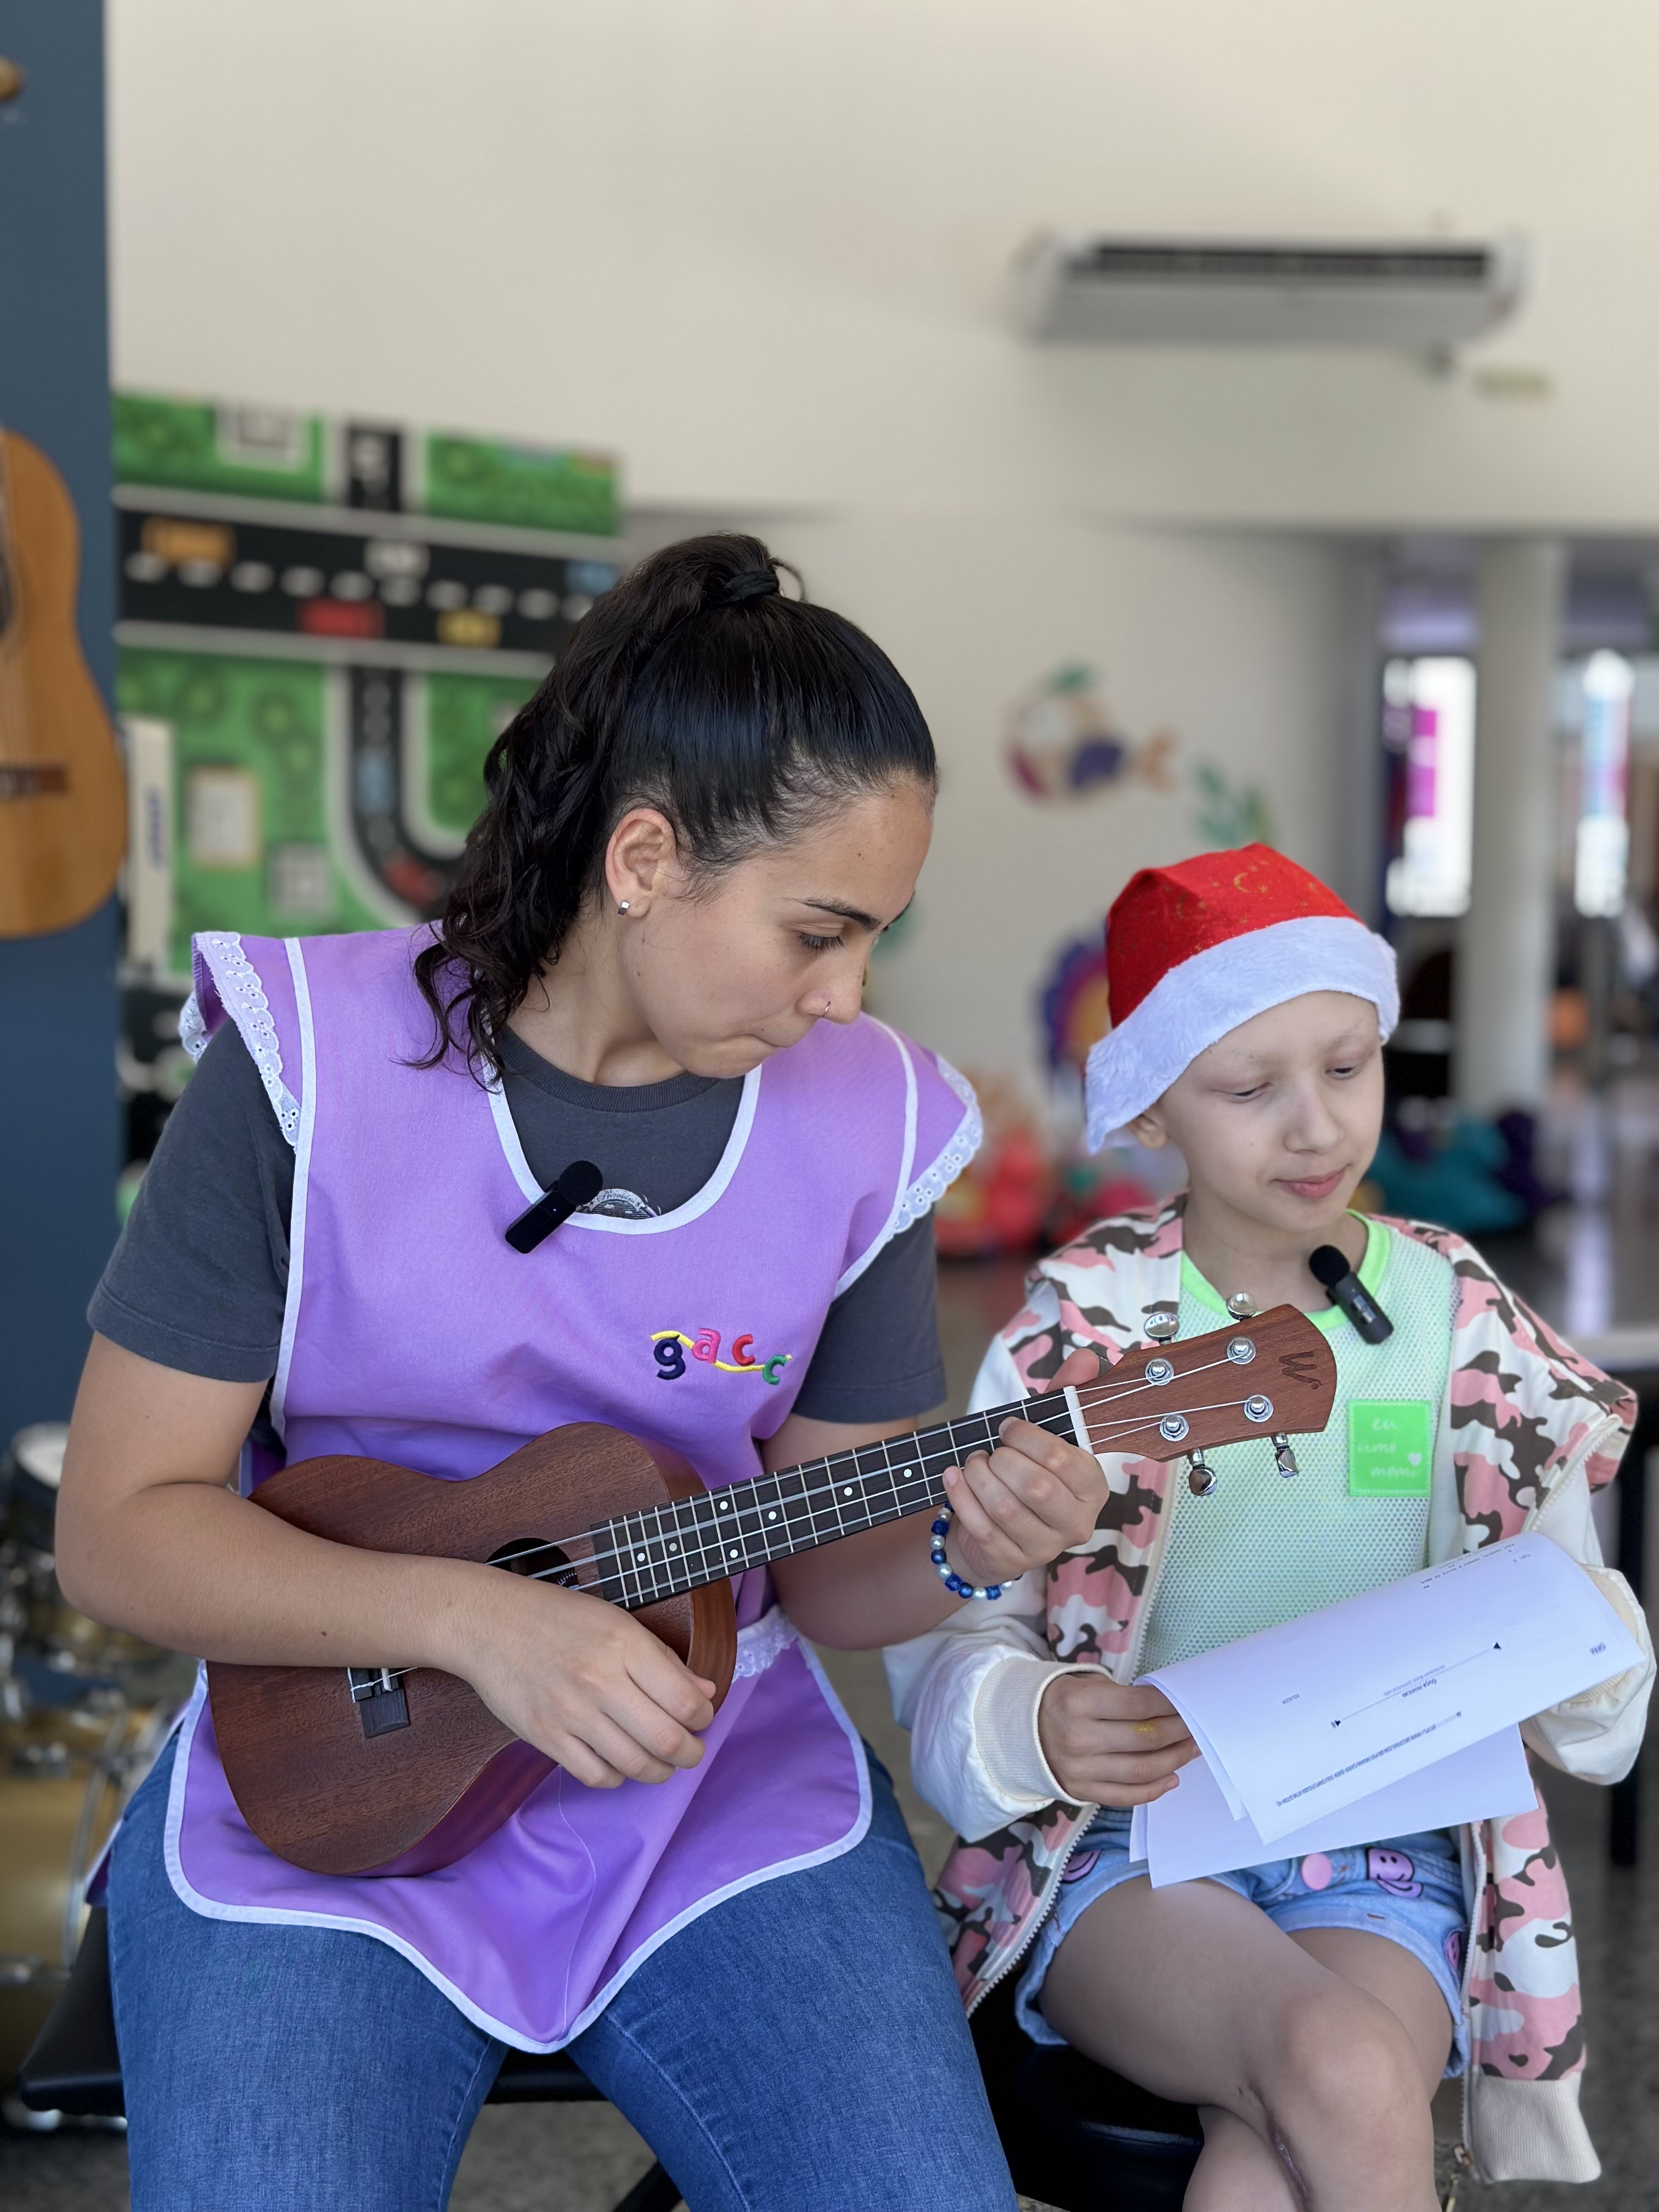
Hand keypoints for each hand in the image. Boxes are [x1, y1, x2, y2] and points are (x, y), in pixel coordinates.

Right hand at [454, 1572, 716, 1789]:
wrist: (490, 1623)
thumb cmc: (558, 1618)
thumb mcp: (618, 1622)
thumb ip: (664, 1660)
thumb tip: (705, 1694)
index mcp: (625, 1645)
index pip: (685, 1701)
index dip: (704, 1718)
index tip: (702, 1718)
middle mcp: (600, 1680)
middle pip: (665, 1740)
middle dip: (690, 1754)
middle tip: (692, 1752)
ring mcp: (570, 1713)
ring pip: (633, 1764)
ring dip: (658, 1772)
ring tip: (662, 1764)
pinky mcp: (545, 1737)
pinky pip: (594, 1775)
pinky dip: (616, 1778)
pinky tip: (620, 1764)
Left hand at [939, 1346, 1109, 1589]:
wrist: (996, 1529)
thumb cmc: (1028, 1472)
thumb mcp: (1047, 1433)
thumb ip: (1066, 1395)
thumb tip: (1088, 1357)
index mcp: (1093, 1487)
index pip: (1065, 1461)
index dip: (1029, 1438)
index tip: (1007, 1426)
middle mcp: (1077, 1523)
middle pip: (1036, 1486)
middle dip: (1002, 1459)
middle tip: (990, 1450)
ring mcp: (1045, 1548)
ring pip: (1005, 1508)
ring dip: (978, 1476)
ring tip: (972, 1462)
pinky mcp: (1011, 1562)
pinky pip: (981, 1527)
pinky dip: (960, 1496)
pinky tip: (953, 1478)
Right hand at [1038, 1672, 1197, 1806]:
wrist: (1021, 1731)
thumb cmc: (1063, 1701)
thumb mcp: (1086, 1685)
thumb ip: (1123, 1697)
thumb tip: (1169, 1709)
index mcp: (1078, 1703)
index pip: (1138, 1705)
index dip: (1169, 1705)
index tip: (1187, 1703)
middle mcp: (1078, 1738)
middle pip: (1145, 1739)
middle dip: (1179, 1732)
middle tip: (1196, 1727)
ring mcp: (1079, 1769)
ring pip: (1141, 1770)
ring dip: (1174, 1760)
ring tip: (1191, 1750)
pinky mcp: (1081, 1792)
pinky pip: (1126, 1796)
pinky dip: (1154, 1789)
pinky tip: (1172, 1777)